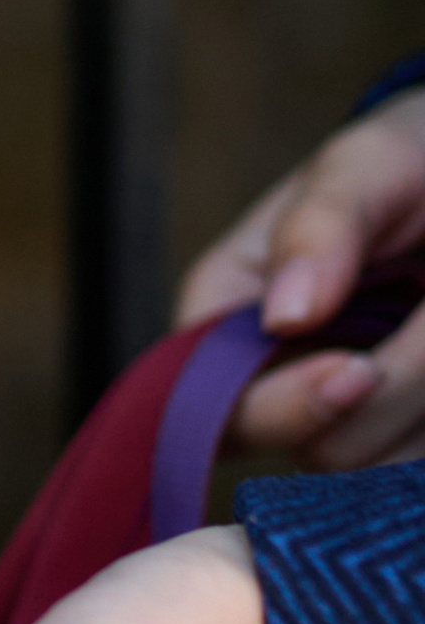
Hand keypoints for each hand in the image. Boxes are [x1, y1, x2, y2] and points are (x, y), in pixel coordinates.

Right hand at [179, 86, 424, 464]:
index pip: (218, 409)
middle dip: (393, 390)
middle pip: (319, 450)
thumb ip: (320, 228)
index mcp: (223, 320)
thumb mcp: (366, 164)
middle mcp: (272, 386)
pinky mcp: (398, 437)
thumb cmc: (408, 157)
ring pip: (383, 466)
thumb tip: (285, 317)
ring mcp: (341, 420)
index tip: (360, 369)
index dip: (287, 406)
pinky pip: (418, 466)